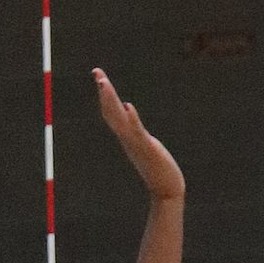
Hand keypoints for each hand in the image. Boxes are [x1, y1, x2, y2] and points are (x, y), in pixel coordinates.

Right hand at [94, 68, 183, 201]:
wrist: (166, 190)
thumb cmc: (157, 168)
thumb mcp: (144, 143)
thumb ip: (135, 127)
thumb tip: (127, 108)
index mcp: (127, 135)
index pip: (111, 110)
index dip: (104, 93)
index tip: (98, 74)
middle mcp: (128, 137)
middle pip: (112, 111)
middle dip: (105, 91)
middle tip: (97, 71)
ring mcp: (136, 143)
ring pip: (120, 119)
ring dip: (112, 101)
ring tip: (104, 83)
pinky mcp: (148, 149)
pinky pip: (138, 132)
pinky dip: (132, 120)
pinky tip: (128, 108)